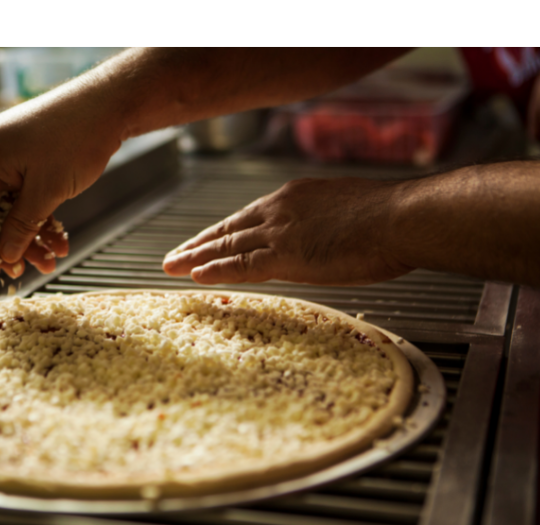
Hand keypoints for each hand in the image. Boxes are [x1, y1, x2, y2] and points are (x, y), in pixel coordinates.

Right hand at [0, 90, 122, 277]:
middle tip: (26, 269)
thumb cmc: (76, 135)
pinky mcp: (27, 157)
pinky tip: (58, 238)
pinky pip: (26, 195)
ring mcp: (7, 156)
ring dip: (30, 234)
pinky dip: (41, 216)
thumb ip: (21, 227)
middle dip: (12, 244)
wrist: (110, 105)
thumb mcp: (46, 191)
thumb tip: (5, 254)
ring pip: (12, 207)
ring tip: (50, 258)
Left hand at [161, 177, 413, 285]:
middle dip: (199, 244)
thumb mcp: (349, 211)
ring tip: (172, 266)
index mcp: (296, 198)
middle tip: (174, 255)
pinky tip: (196, 276)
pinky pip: (241, 266)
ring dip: (196, 257)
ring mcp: (279, 232)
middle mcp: (280, 210)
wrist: (403, 219)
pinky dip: (216, 271)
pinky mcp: (285, 255)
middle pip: (229, 230)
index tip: (205, 240)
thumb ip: (326, 222)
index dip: (224, 231)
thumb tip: (324, 236)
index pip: (249, 217)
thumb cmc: (392, 218)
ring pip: (227, 247)